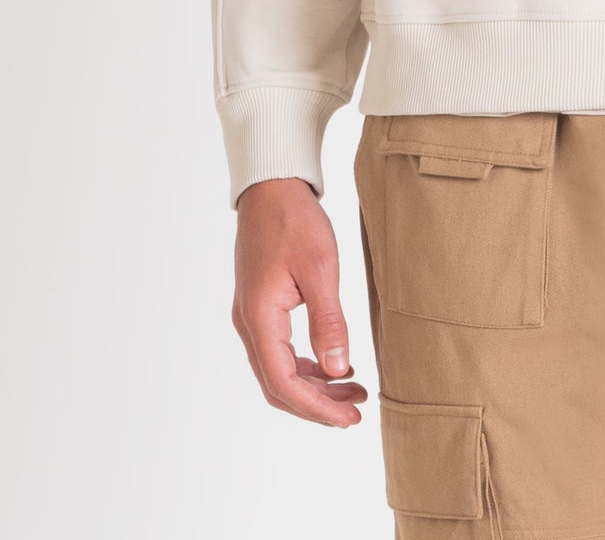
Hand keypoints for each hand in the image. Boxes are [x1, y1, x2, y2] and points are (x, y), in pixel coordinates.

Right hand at [232, 177, 369, 425]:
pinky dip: (307, 365)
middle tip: (355, 412)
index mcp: (260, 317)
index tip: (348, 418)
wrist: (272, 187)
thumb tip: (339, 369)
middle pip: (278, 384)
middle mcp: (249, 323)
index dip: (316, 408)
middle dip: (317, 404)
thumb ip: (328, 321)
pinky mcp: (261, 307)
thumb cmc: (294, 220)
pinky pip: (280, 351)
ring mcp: (252, 316)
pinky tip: (336, 363)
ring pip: (279, 370)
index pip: (283, 382)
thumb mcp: (320, 267)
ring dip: (315, 385)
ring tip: (353, 390)